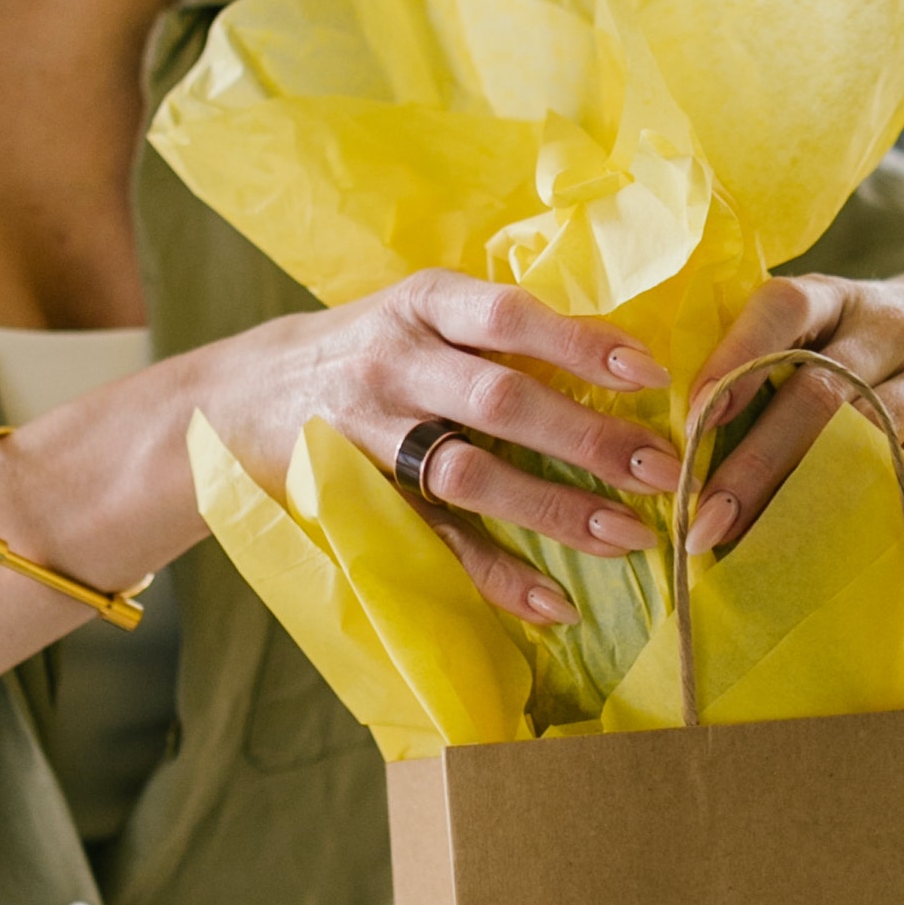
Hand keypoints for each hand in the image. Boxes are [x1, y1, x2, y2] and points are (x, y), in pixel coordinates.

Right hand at [202, 275, 679, 629]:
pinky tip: (553, 601)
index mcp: (421, 303)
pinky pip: (433, 541)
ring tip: (627, 536)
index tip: (653, 372)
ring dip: (554, 510)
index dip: (581, 342)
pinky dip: (495, 574)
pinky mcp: (358, 498)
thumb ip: (496, 329)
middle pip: (499, 400)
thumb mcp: (418, 312)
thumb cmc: (367, 347)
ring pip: (469, 474)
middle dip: (587, 438)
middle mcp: (394, 362)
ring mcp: (372, 433)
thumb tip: (623, 355)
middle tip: (663, 469)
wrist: (240, 394)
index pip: (508, 315)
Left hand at [683, 257, 903, 555]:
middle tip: (700, 521)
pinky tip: (814, 550)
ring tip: (745, 545)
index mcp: (838, 296)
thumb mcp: (828, 315)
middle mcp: (888, 329)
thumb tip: (671, 430)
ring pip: (868, 438)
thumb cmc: (869, 331)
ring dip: (800, 496)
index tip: (693, 420)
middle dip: (756, 462)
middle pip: (820, 391)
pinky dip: (858, 510)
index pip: (785, 308)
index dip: (737, 357)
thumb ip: (767, 353)